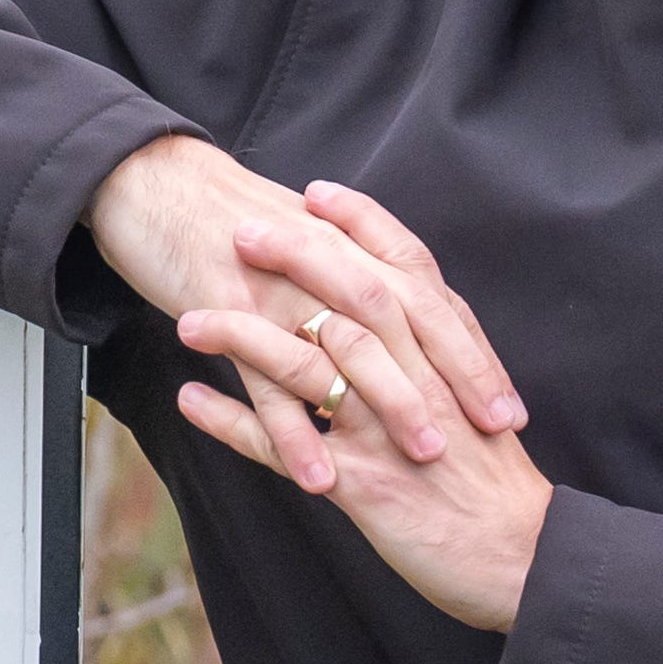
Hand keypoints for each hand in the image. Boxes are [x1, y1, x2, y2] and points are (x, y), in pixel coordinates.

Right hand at [87, 142, 527, 454]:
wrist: (155, 186)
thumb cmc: (229, 219)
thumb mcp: (305, 237)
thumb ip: (354, 274)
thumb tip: (399, 325)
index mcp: (350, 246)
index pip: (430, 302)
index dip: (471, 352)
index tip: (506, 406)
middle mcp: (327, 263)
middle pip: (408, 323)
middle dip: (454, 378)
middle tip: (487, 433)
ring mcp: (279, 287)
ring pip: (347, 350)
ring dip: (390, 406)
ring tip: (422, 459)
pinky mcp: (229, 310)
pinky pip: (267, 381)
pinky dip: (295, 432)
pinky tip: (316, 477)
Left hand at [167, 185, 553, 629]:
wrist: (524, 560)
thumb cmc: (492, 484)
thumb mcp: (472, 406)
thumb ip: (435, 360)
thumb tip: (395, 324)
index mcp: (447, 357)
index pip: (406, 269)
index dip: (362, 226)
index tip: (314, 194)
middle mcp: (420, 382)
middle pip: (354, 299)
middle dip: (295, 258)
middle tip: (239, 231)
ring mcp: (389, 431)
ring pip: (310, 366)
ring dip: (243, 338)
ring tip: (187, 320)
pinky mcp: (364, 484)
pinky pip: (286, 447)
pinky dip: (234, 424)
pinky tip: (190, 402)